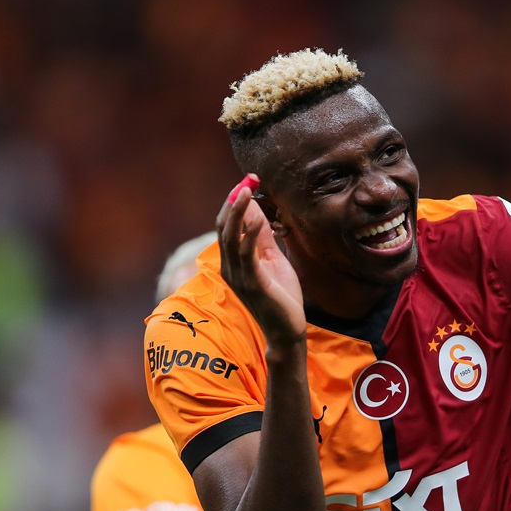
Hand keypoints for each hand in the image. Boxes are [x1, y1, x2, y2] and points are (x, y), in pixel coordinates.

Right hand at [216, 174, 305, 344]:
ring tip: (247, 191)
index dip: (235, 202)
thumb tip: (257, 211)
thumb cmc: (281, 297)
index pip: (226, 226)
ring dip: (238, 212)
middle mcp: (230, 268)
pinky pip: (246, 256)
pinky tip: (257, 220)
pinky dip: (249, 236)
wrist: (287, 331)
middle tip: (248, 179)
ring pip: (230, 238)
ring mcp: (239, 277)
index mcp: (233, 262)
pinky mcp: (253, 284)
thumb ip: (263, 238)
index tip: (248, 181)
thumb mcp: (273, 260)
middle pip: (223, 227)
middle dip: (235, 201)